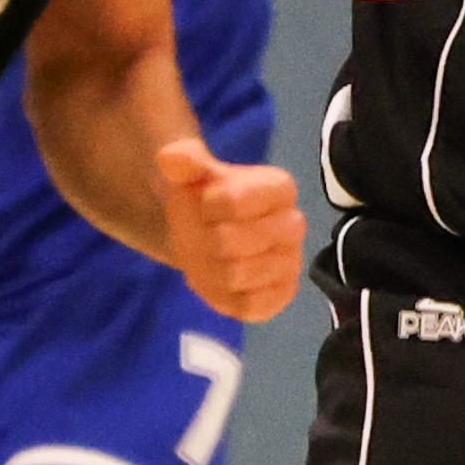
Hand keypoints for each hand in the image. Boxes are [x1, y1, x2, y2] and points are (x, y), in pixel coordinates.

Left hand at [158, 136, 302, 322]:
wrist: (210, 231)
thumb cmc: (204, 198)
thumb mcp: (191, 173)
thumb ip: (182, 161)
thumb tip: (171, 158)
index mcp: (279, 188)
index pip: (234, 201)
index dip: (207, 206)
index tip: (205, 204)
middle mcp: (293, 224)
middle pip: (232, 242)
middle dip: (205, 240)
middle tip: (204, 235)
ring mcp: (290, 262)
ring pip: (237, 275)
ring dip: (209, 269)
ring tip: (210, 257)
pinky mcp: (282, 293)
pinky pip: (252, 306)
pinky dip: (227, 296)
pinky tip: (221, 281)